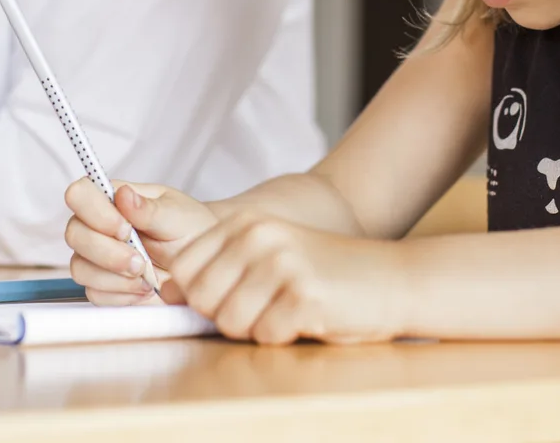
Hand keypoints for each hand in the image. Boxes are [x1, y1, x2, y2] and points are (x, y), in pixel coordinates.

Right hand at [64, 179, 216, 303]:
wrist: (202, 267)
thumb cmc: (191, 232)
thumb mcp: (177, 216)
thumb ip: (149, 209)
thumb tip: (123, 194)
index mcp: (114, 200)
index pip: (80, 194)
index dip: (94, 212)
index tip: (125, 228)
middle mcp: (98, 226)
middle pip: (73, 234)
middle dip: (107, 252)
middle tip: (140, 260)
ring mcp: (97, 257)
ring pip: (80, 268)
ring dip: (115, 276)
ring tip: (146, 276)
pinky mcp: (103, 285)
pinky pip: (95, 293)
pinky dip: (121, 294)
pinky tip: (143, 288)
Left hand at [168, 211, 406, 345]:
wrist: (392, 279)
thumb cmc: (325, 275)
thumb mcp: (267, 257)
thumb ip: (219, 269)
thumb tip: (166, 292)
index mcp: (245, 223)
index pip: (183, 269)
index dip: (197, 296)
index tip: (228, 299)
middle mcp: (259, 236)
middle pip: (201, 299)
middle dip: (225, 316)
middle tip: (263, 309)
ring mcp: (281, 263)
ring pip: (229, 322)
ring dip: (255, 329)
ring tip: (285, 312)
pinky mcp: (303, 295)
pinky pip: (265, 336)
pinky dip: (282, 337)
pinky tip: (306, 318)